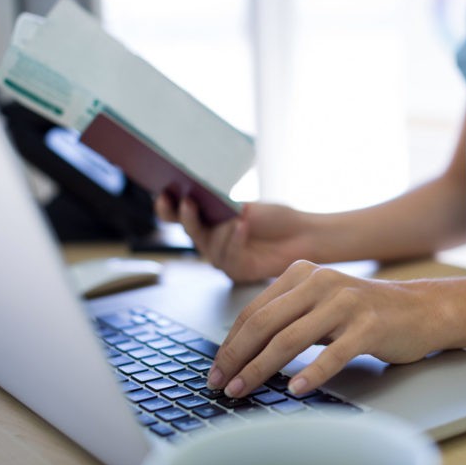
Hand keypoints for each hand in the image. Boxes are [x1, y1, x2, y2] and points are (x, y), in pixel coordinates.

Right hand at [155, 194, 313, 281]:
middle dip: (186, 217)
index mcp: (208, 220)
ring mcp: (222, 257)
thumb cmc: (275, 218)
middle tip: (188, 203)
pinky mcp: (236, 271)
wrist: (301, 235)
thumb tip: (201, 199)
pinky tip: (243, 226)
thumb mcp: (244, 205)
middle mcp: (210, 240)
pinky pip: (229, 256)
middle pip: (190, 231)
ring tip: (235, 216)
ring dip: (222, 230)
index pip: (178, 215)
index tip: (164, 194)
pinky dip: (235, 239)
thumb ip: (221, 207)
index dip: (166, 207)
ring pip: (209, 245)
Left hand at [206, 260, 443, 397]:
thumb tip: (241, 350)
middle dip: (237, 357)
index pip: (254, 310)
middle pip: (265, 323)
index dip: (231, 343)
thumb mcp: (320, 304)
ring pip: (291, 339)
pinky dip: (311, 374)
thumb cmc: (364, 311)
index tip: (218, 369)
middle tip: (222, 384)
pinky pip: (333, 354)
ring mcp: (345, 303)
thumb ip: (287, 316)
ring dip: (261, 369)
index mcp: (302, 274)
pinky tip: (296, 389)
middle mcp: (320, 282)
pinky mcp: (368, 326)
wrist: (418, 309)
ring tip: (244, 390)